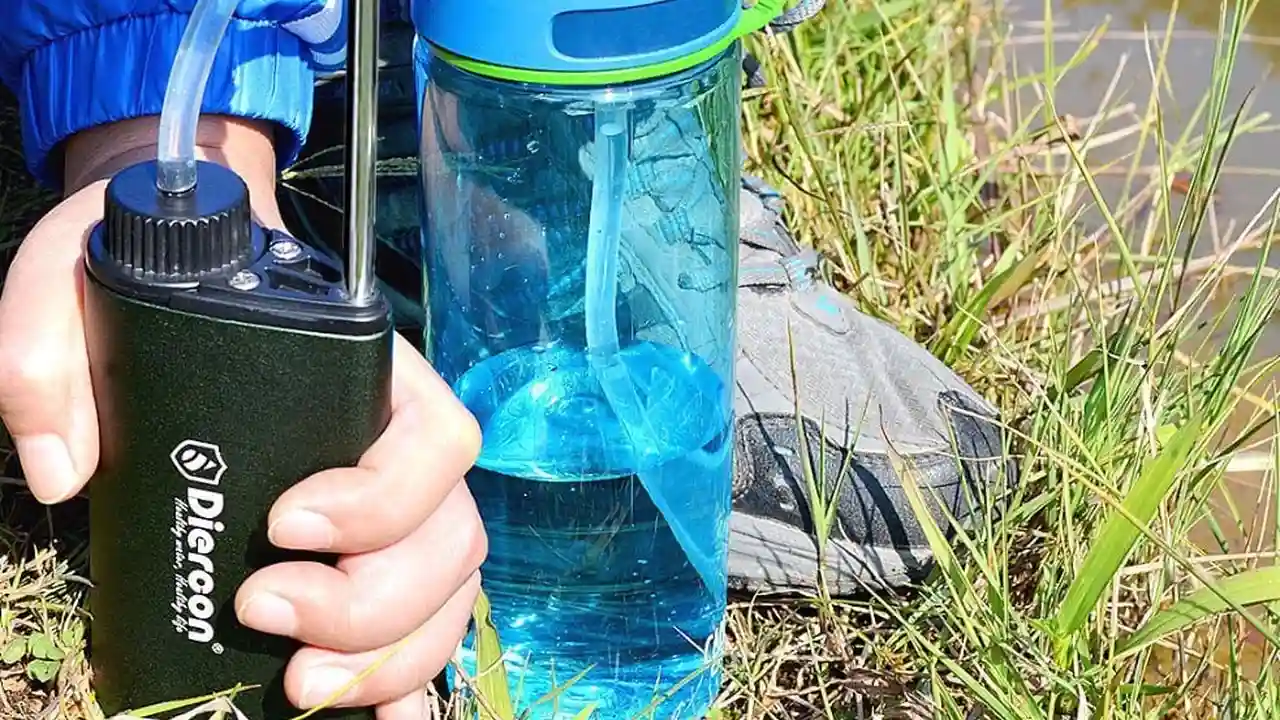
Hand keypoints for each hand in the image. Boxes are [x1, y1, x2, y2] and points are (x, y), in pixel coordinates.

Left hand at [0, 117, 486, 717]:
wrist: (192, 278)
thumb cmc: (149, 279)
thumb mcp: (76, 275)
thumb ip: (45, 342)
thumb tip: (63, 470)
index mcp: (368, 374)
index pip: (433, 439)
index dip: (380, 499)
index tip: (282, 523)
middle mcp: (400, 444)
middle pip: (450, 535)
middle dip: (371, 601)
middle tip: (263, 613)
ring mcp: (399, 504)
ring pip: (448, 588)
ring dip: (391, 652)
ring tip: (301, 686)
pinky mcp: (377, 551)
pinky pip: (429, 617)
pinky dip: (411, 674)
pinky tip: (377, 715)